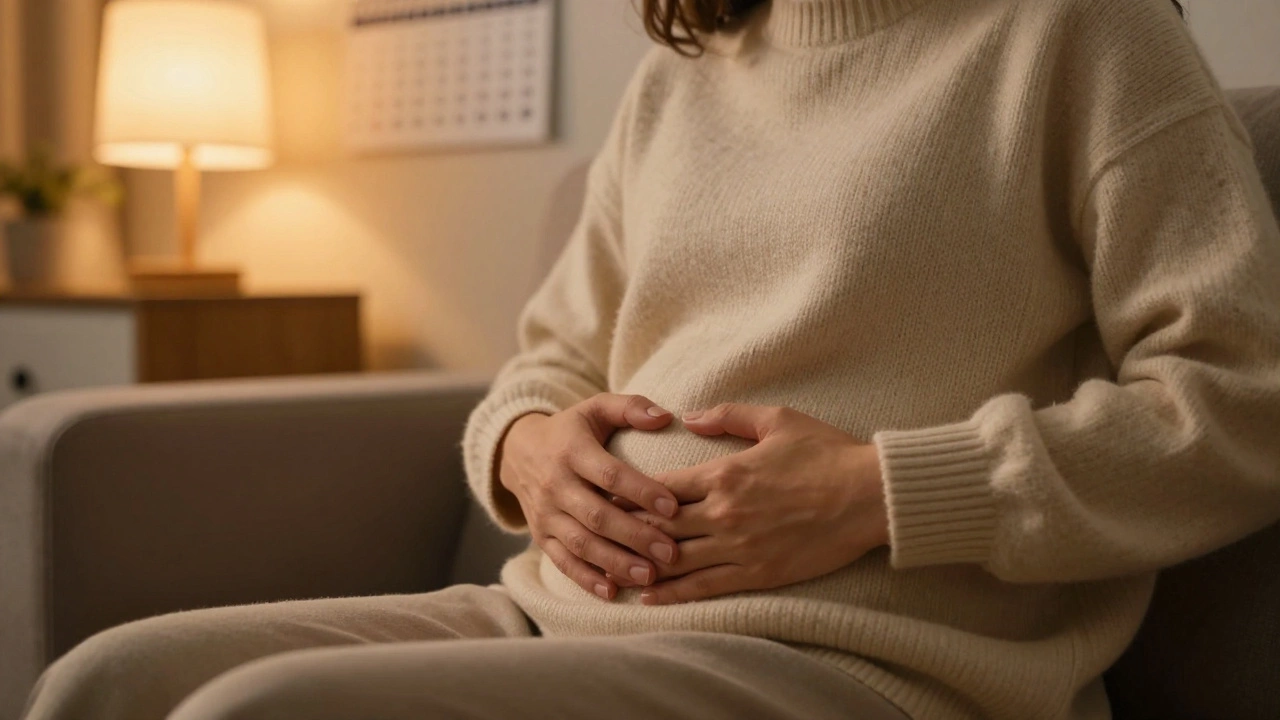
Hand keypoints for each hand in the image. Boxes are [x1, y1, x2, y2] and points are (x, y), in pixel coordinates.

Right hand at [497, 393, 682, 601]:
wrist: (517, 451)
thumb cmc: (571, 430)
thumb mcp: (595, 408)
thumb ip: (631, 407)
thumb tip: (666, 416)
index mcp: (572, 451)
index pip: (609, 474)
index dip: (641, 491)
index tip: (673, 506)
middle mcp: (555, 484)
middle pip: (596, 515)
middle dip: (635, 536)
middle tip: (671, 552)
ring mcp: (546, 513)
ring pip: (580, 543)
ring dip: (615, 563)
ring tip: (649, 576)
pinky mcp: (541, 536)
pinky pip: (562, 561)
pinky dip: (586, 579)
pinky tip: (612, 593)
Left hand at [606, 403, 887, 604]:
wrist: (869, 496)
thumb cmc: (826, 453)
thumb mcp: (777, 419)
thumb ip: (727, 416)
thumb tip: (688, 416)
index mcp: (724, 473)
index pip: (661, 487)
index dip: (630, 494)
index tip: (606, 495)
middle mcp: (724, 513)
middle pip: (659, 526)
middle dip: (627, 531)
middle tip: (599, 534)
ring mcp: (739, 547)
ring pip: (675, 560)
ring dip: (641, 565)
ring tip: (613, 569)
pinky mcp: (757, 573)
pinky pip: (705, 587)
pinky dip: (673, 594)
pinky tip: (650, 596)